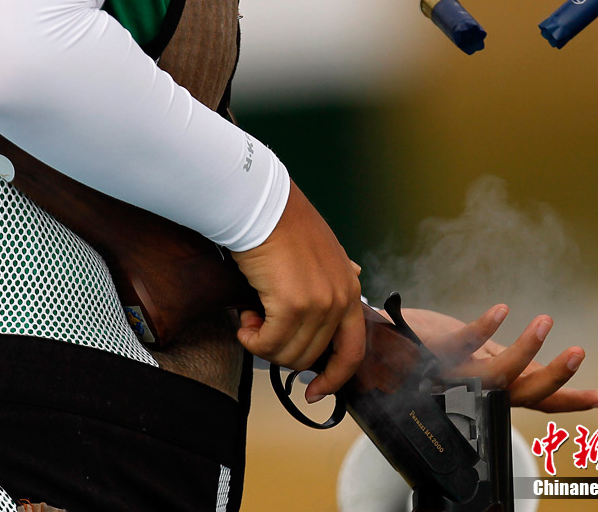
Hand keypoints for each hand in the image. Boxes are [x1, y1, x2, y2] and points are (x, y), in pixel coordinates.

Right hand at [231, 180, 364, 403]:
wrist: (261, 205)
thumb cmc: (282, 225)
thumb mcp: (323, 252)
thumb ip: (335, 276)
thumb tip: (350, 285)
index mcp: (349, 289)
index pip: (352, 351)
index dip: (333, 378)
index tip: (315, 392)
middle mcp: (340, 299)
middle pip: (310, 357)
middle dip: (280, 352)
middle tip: (260, 329)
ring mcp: (319, 304)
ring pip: (288, 355)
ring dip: (263, 345)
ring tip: (251, 319)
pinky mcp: (293, 305)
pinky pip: (269, 344)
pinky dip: (251, 340)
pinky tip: (245, 321)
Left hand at [398, 305, 597, 411]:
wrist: (376, 342)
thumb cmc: (426, 348)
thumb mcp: (474, 356)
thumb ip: (505, 362)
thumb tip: (542, 366)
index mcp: (489, 387)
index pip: (536, 398)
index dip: (570, 400)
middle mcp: (473, 387)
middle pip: (522, 394)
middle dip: (556, 378)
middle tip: (578, 351)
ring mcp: (453, 372)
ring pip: (496, 375)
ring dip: (525, 350)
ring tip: (547, 322)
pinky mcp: (431, 352)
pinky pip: (461, 345)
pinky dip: (483, 329)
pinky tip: (502, 310)